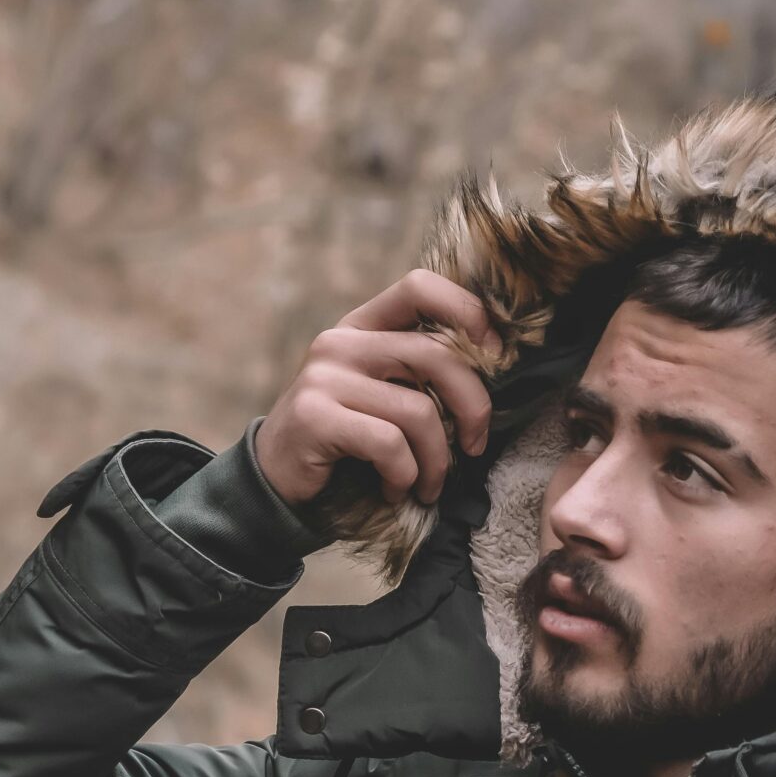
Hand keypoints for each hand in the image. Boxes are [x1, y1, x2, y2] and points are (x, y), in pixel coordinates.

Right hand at [254, 269, 498, 506]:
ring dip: (437, 460)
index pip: (420, 286)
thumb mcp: (386, 397)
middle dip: (472, 408)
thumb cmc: (350, 443)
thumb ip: (423, 374)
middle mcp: (341, 342)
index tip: (496, 355)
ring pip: (418, 410)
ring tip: (429, 485)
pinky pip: (389, 444)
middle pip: (435, 355)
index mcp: (364, 327)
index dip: (468, 312)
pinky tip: (395, 490)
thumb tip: (496, 364)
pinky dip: (404, 475)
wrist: (279, 483)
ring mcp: (324, 376)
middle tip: (475, 448)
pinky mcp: (315, 416)